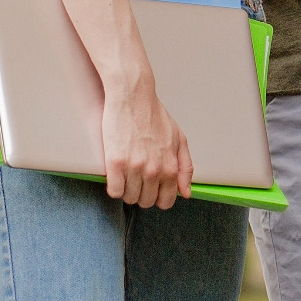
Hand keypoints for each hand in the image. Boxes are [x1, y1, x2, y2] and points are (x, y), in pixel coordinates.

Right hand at [100, 70, 194, 207]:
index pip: (166, 202)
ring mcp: (134, 167)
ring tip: (126, 174)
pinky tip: (116, 175)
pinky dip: (114, 187)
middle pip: (146, 202)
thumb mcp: (179, 139)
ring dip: (127, 190)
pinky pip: (114, 191)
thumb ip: (185, 168)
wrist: (133, 98)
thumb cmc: (155, 116)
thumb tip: (186, 193)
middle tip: (137, 178)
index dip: (158, 198)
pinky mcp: (115, 163)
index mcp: (171, 167)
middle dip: (141, 193)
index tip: (151, 189)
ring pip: (129, 198)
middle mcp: (154, 170)